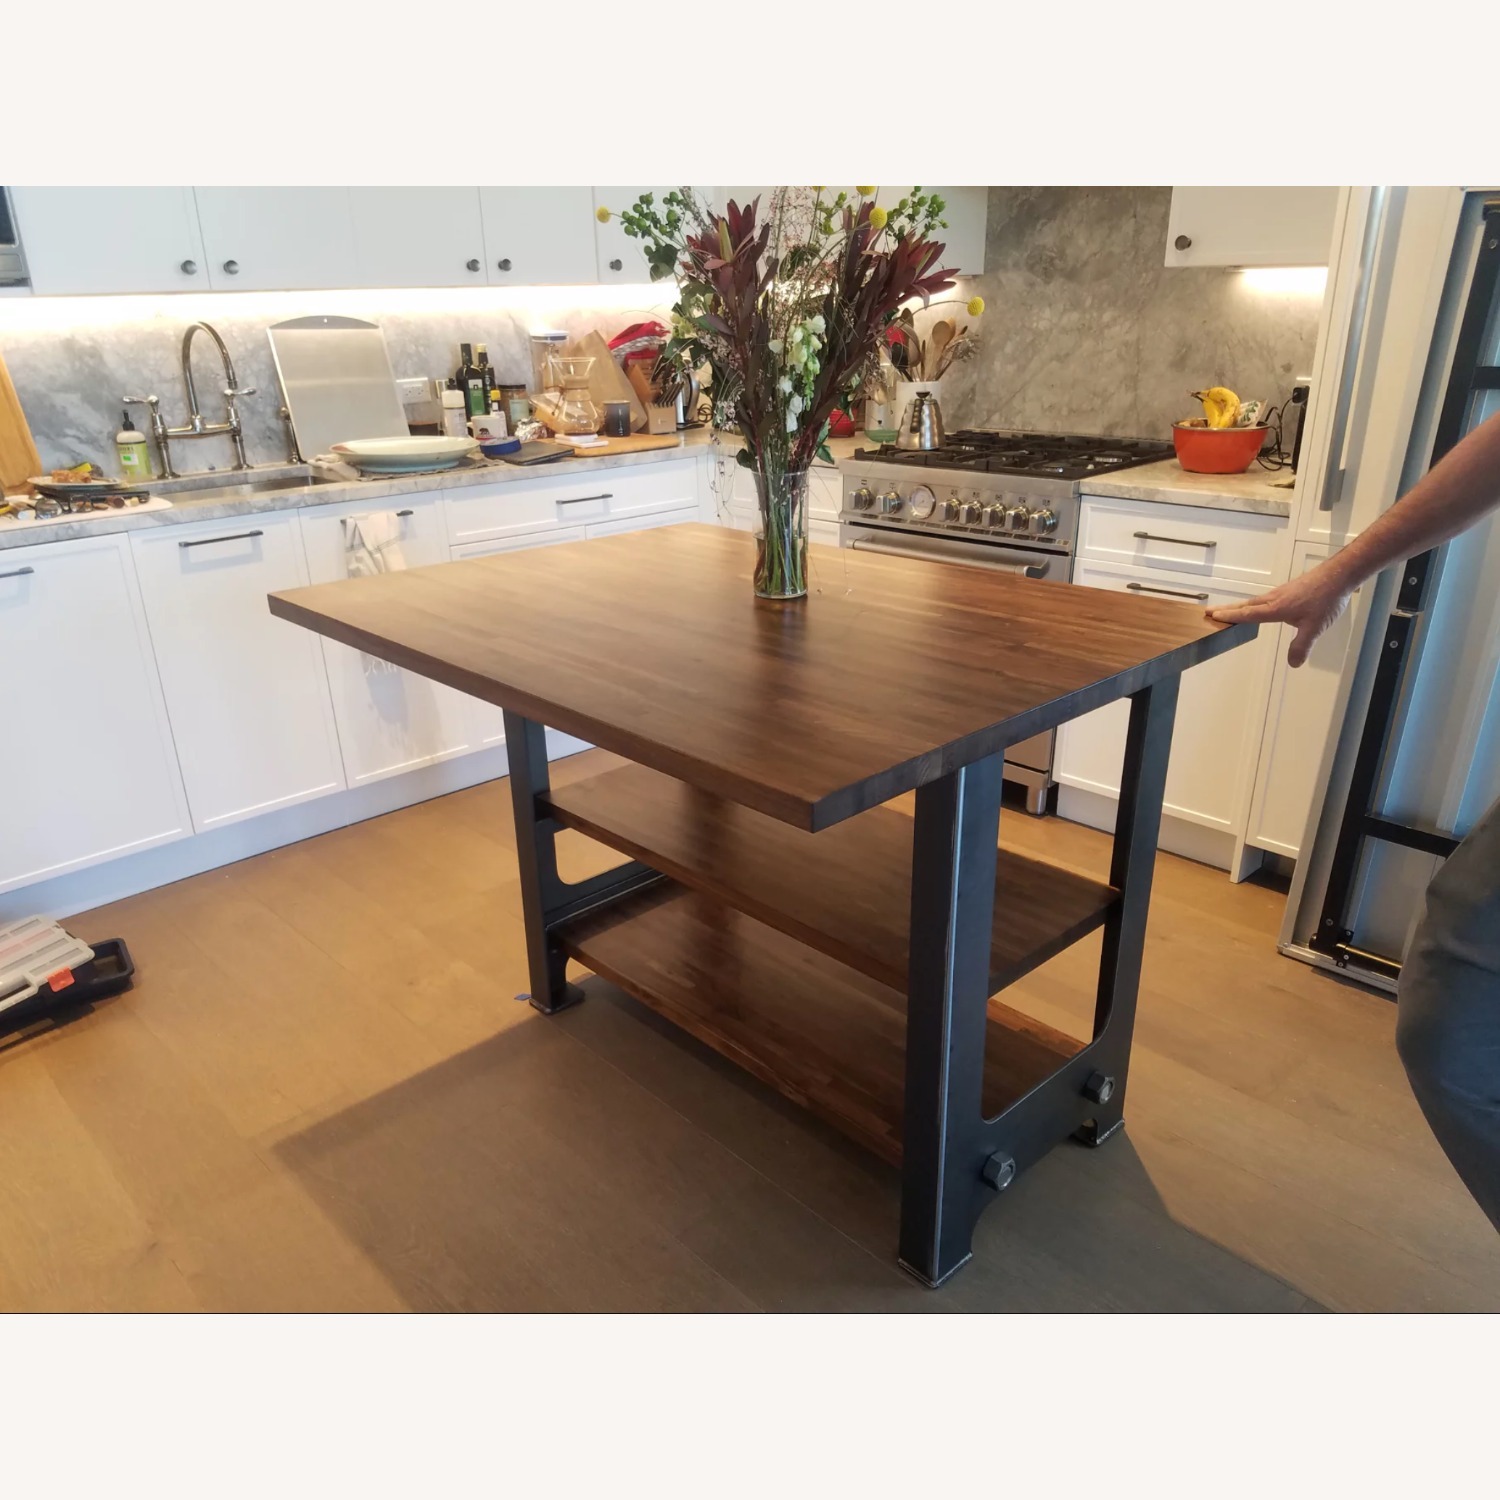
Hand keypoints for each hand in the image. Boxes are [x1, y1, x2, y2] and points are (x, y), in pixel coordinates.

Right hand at [1206, 571, 1349, 667]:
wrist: (1339, 576)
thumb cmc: (1326, 599)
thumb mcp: (1315, 627)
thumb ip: (1302, 646)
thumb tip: (1293, 663)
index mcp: (1276, 608)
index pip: (1248, 614)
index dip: (1230, 616)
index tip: (1212, 615)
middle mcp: (1274, 598)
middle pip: (1246, 605)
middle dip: (1227, 609)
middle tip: (1209, 611)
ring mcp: (1281, 592)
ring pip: (1255, 600)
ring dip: (1240, 606)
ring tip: (1229, 610)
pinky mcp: (1289, 590)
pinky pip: (1265, 598)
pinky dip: (1255, 603)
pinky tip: (1260, 607)